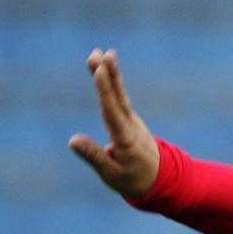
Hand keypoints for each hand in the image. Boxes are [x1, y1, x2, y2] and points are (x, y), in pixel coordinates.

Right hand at [69, 48, 159, 197]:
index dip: (105, 91)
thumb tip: (72, 140)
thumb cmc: (133, 180)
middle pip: (118, 97)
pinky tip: (105, 68)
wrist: (160, 180)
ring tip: (102, 53)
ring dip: (111, 74)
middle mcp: (130, 125)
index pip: (112, 111)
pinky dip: (112, 83)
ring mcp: (132, 120)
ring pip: (120, 94)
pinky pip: (119, 97)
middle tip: (99, 54)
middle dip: (108, 75)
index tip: (99, 72)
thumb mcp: (111, 174)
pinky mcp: (129, 119)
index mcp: (125, 139)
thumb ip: (93, 156)